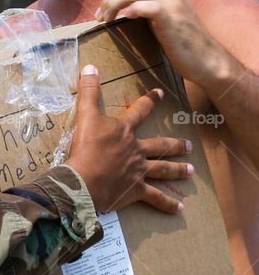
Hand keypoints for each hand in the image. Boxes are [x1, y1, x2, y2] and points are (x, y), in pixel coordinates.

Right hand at [65, 64, 190, 213]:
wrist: (83, 180)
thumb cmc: (84, 148)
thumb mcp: (84, 116)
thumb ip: (88, 92)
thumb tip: (90, 66)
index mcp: (124, 131)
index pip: (139, 111)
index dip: (149, 101)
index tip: (159, 94)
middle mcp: (136, 150)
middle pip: (160, 145)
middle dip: (174, 144)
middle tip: (188, 145)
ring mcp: (138, 171)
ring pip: (163, 169)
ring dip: (178, 169)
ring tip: (191, 171)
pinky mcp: (135, 190)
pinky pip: (155, 197)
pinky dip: (167, 204)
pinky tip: (179, 208)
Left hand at [96, 0, 229, 84]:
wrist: (204, 58)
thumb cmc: (178, 36)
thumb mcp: (160, 9)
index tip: (104, 10)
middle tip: (103, 18)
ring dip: (113, 5)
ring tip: (108, 21)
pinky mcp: (171, 16)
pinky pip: (144, 6)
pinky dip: (129, 12)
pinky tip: (124, 21)